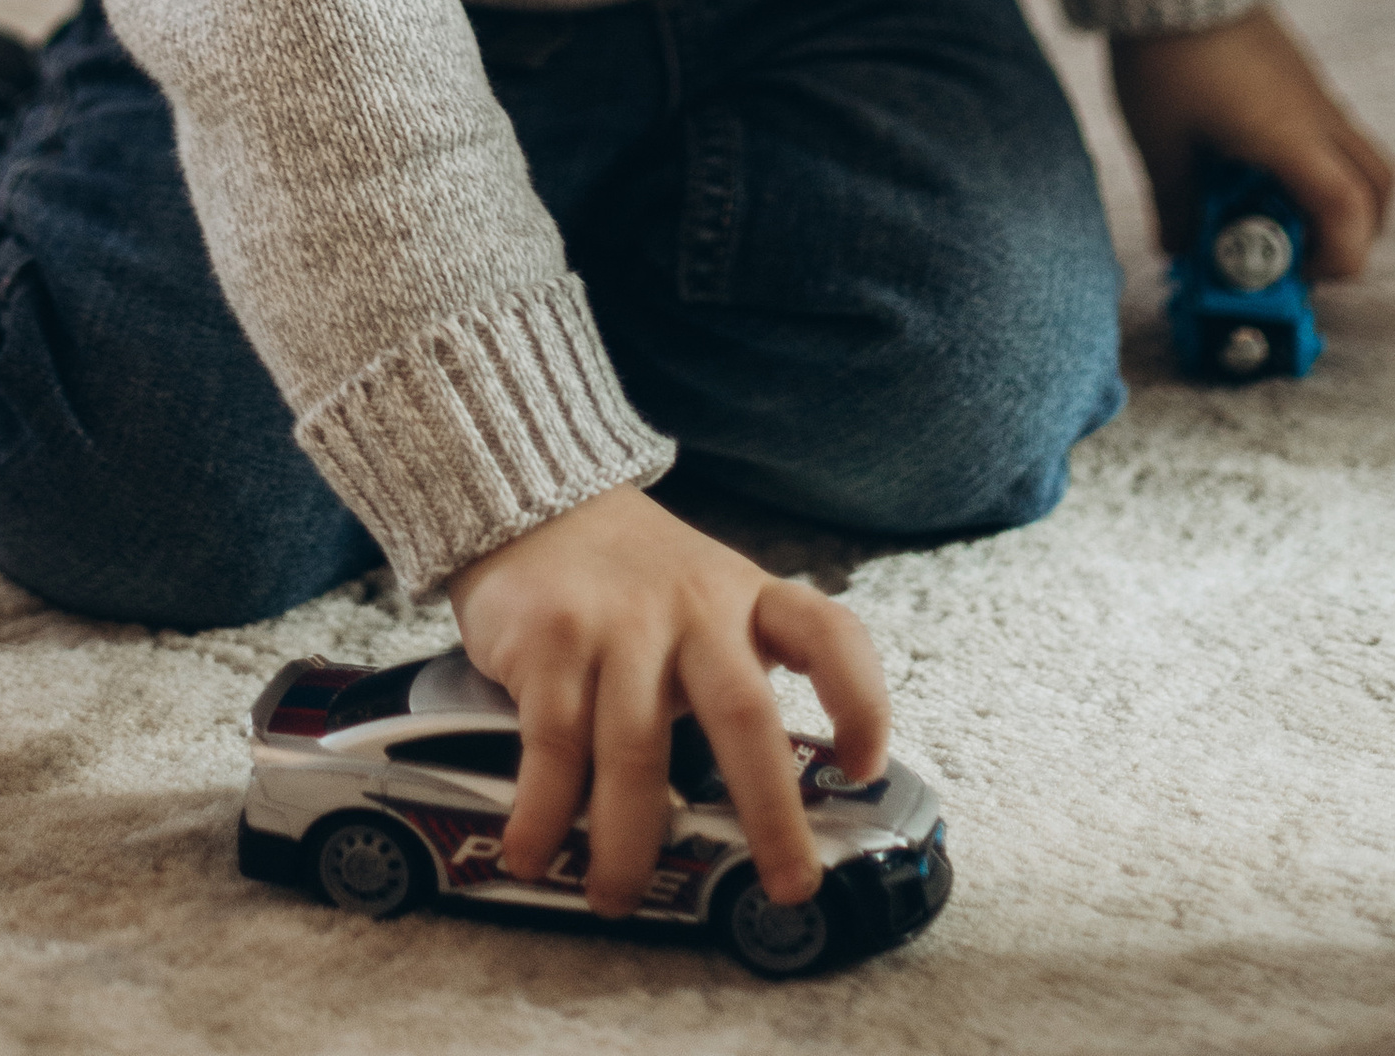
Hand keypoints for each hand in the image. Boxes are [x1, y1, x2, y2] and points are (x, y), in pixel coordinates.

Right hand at [448, 486, 888, 919]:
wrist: (529, 496)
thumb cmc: (629, 576)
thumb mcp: (700, 599)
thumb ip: (729, 676)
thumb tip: (749, 810)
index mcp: (744, 598)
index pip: (827, 633)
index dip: (860, 699)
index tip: (864, 768)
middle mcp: (692, 606)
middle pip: (742, 714)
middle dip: (770, 812)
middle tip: (787, 887)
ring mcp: (618, 620)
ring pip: (636, 751)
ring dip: (626, 842)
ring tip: (614, 899)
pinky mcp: (550, 636)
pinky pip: (553, 743)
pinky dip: (543, 810)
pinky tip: (532, 850)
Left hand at [1111, 2, 1394, 276]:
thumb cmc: (1164, 52)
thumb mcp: (1159, 141)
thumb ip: (1174, 203)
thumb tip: (1178, 250)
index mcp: (1289, 139)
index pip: (1350, 215)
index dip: (1336, 259)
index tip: (1293, 273)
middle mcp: (1315, 116)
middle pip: (1376, 190)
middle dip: (1349, 234)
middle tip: (1291, 250)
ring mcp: (1311, 91)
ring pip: (1357, 156)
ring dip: (1329, 195)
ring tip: (1266, 207)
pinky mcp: (1296, 72)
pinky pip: (1327, 129)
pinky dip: (1308, 159)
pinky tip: (1248, 159)